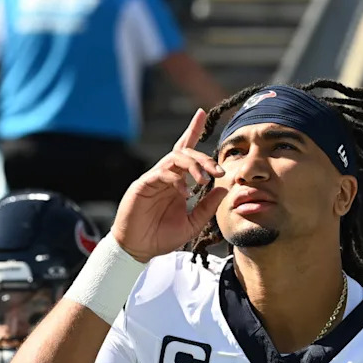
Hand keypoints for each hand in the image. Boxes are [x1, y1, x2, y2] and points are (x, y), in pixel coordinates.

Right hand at [111, 108, 227, 262]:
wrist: (138, 249)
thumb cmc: (161, 237)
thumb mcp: (192, 224)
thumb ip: (207, 207)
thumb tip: (224, 188)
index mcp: (177, 182)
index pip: (187, 152)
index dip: (193, 131)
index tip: (202, 113)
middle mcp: (166, 176)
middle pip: (185, 152)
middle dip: (204, 158)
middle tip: (218, 172)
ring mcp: (153, 179)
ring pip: (175, 158)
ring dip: (193, 165)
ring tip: (203, 181)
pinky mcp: (142, 185)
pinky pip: (161, 173)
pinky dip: (175, 178)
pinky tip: (184, 190)